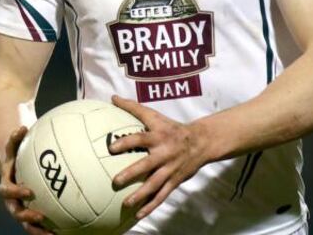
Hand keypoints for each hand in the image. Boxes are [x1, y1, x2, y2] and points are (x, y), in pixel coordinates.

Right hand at [0, 127, 51, 234]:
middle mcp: (12, 198)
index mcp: (7, 183)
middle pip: (15, 211)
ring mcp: (20, 206)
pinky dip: (48, 229)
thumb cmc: (16, 153)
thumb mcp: (14, 145)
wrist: (11, 166)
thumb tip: (21, 127)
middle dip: (25, 216)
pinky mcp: (29, 211)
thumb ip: (15, 138)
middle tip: (40, 217)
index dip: (16, 193)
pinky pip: (37, 223)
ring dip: (36, 230)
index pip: (7, 190)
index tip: (29, 192)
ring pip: (25, 222)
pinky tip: (63, 232)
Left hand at [108, 95, 209, 220]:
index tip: (111, 148)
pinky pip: (162, 195)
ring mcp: (170, 169)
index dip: (126, 142)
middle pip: (147, 164)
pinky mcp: (175, 181)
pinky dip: (151, 206)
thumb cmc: (172, 128)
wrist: (201, 142)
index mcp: (158, 137)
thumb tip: (112, 98)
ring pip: (154, 184)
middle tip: (115, 181)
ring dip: (140, 195)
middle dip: (132, 173)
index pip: (140, 138)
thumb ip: (133, 108)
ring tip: (125, 204)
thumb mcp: (155, 116)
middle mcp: (164, 153)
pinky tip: (138, 214)